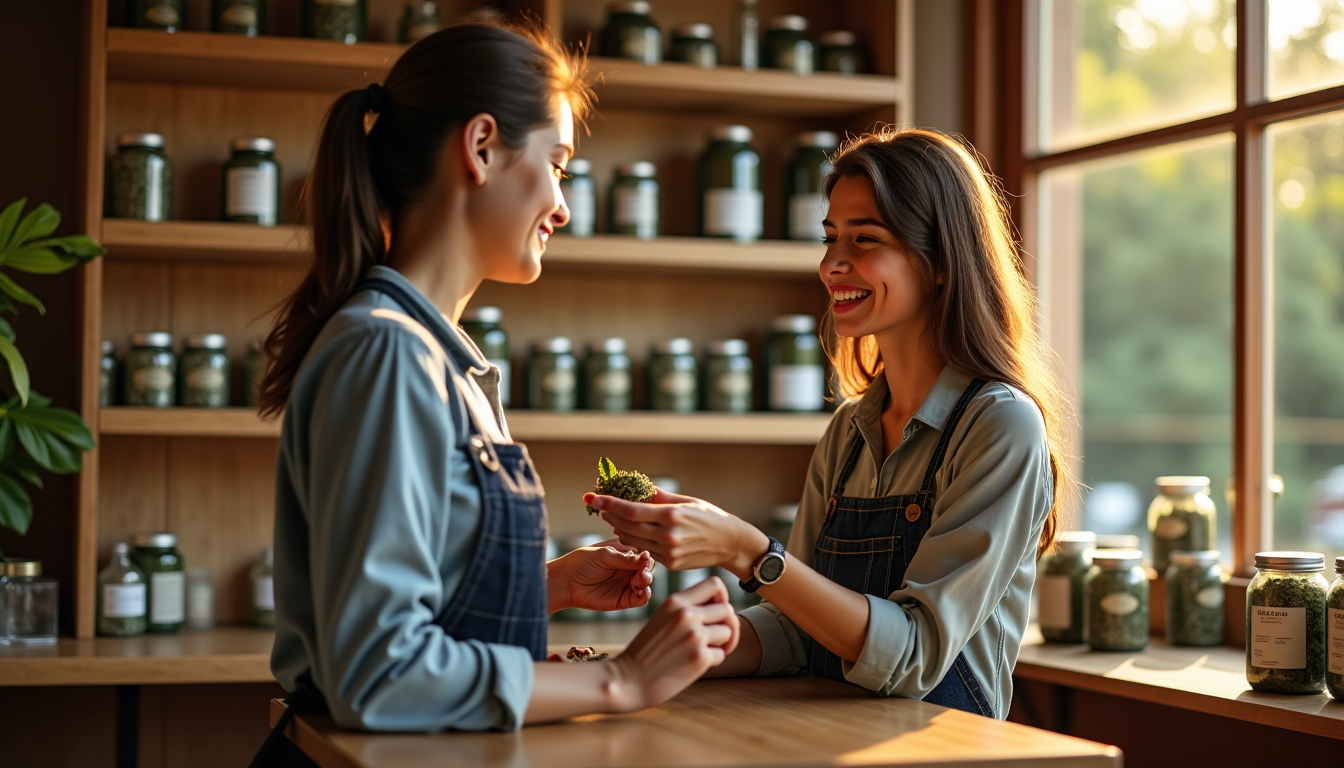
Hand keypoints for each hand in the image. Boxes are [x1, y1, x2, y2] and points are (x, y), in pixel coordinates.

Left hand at [548, 540, 652, 612]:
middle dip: (647, 569)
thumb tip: (647, 556)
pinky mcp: (624, 599)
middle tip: (641, 572)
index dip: (646, 555)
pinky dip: (645, 595)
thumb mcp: (604, 555)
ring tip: (640, 580)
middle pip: (647, 568)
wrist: (565, 582)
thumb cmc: (581, 563)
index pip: (643, 552)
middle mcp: (627, 568)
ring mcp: (626, 584)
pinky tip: (641, 591)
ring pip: (646, 583)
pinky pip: (641, 599)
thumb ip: (625, 558)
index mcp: (624, 553)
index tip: (645, 556)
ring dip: (647, 581)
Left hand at [584, 487, 769, 579]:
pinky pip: (644, 551)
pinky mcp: (670, 564)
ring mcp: (668, 552)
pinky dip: (633, 540)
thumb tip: (640, 486)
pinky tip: (628, 532)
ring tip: (611, 516)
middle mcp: (668, 535)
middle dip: (609, 514)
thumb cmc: (710, 517)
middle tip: (598, 505)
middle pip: (627, 526)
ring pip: (632, 540)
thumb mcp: (688, 501)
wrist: (730, 544)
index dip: (609, 503)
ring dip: (618, 528)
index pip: (631, 510)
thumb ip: (661, 496)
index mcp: (671, 515)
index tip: (592, 497)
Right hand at [608, 576, 740, 711]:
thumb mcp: (663, 618)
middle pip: (727, 609)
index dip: (722, 597)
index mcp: (676, 601)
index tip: (715, 612)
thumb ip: (686, 608)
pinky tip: (696, 665)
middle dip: (727, 625)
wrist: (626, 680)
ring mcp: (694, 636)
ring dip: (722, 644)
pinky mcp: (699, 658)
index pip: (715, 583)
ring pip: (728, 632)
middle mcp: (687, 614)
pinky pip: (721, 655)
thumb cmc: (646, 651)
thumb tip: (721, 606)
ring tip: (705, 651)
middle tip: (717, 639)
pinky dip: (713, 661)